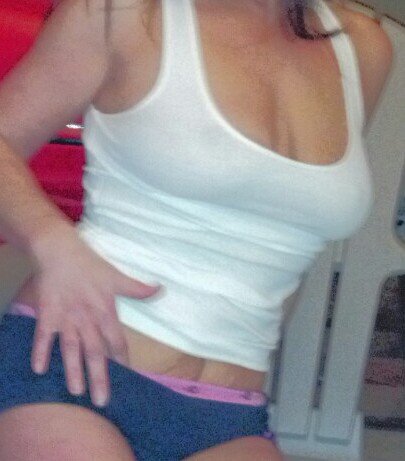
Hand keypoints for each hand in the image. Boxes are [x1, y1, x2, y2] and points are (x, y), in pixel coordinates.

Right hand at [27, 228, 160, 406]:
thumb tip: (161, 289)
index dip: (123, 359)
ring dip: (73, 370)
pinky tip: (39, 370)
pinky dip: (40, 351)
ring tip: (76, 391)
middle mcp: (87, 319)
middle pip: (95, 352)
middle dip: (99, 377)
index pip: (117, 341)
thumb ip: (138, 288)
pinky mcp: (47, 314)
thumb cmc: (91, 265)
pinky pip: (43, 336)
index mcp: (105, 311)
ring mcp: (66, 318)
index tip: (128, 375)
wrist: (61, 251)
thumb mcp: (117, 276)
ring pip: (71, 349)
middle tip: (102, 401)